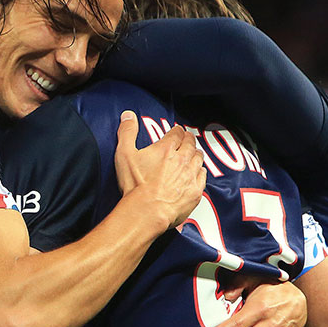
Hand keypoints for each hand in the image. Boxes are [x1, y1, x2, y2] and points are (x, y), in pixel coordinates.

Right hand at [114, 111, 205, 229]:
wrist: (147, 211)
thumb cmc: (136, 186)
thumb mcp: (124, 155)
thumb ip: (127, 132)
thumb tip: (128, 116)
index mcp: (166, 149)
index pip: (177, 133)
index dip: (177, 131)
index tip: (176, 131)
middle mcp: (182, 159)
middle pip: (190, 144)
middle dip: (188, 140)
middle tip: (186, 139)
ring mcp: (190, 175)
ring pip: (199, 158)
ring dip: (196, 154)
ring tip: (193, 153)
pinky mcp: (195, 191)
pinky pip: (203, 176)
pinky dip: (200, 172)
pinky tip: (198, 172)